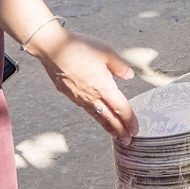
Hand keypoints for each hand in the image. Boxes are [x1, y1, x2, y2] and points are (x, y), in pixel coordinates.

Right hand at [28, 25, 138, 142]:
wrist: (53, 48)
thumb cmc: (80, 47)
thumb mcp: (107, 52)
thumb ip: (119, 66)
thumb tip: (129, 76)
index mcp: (103, 86)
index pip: (121, 108)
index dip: (130, 120)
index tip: (136, 129)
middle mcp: (91, 96)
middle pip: (109, 117)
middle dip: (120, 130)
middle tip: (128, 140)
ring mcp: (78, 97)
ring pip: (96, 115)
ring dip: (107, 126)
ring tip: (115, 134)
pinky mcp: (69, 94)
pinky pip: (85, 108)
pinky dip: (95, 115)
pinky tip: (97, 115)